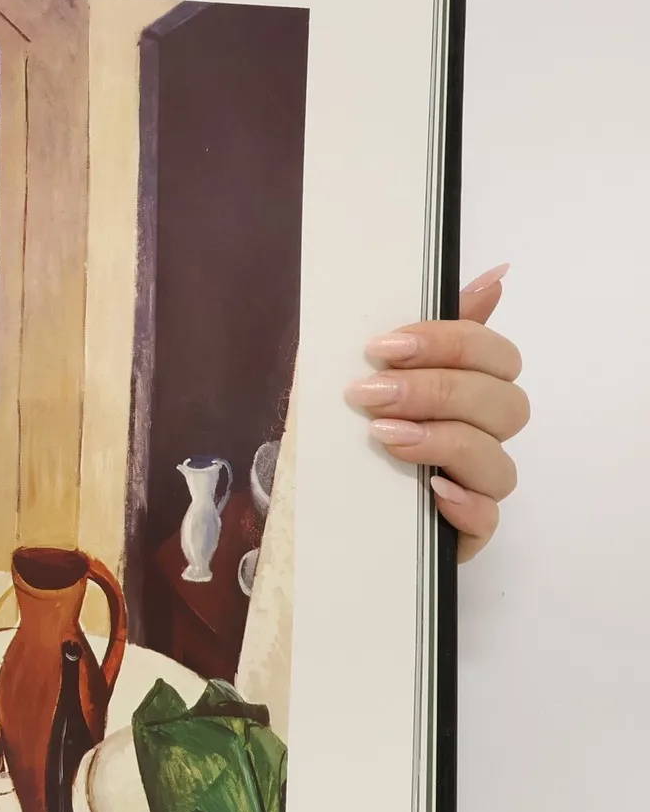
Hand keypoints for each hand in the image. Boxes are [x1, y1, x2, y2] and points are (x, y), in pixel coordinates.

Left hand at [346, 262, 525, 560]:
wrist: (306, 510)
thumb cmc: (337, 435)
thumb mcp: (361, 376)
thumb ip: (420, 332)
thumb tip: (493, 277)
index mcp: (467, 391)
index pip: (496, 355)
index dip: (450, 343)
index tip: (384, 346)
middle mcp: (481, 437)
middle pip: (505, 405)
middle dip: (437, 391)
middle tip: (369, 393)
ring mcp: (475, 488)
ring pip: (500, 464)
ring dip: (444, 442)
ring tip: (384, 437)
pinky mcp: (462, 535)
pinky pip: (487, 521)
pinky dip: (465, 503)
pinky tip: (431, 491)